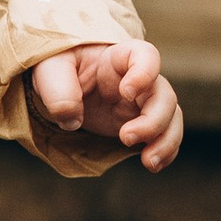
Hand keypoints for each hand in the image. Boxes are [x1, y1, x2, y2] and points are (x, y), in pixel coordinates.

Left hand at [32, 40, 182, 170]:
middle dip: (154, 120)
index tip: (126, 92)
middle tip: (126, 138)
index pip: (146, 56)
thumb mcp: (49, 70)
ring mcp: (141, 103)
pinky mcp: (140, 125)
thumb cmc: (57, 68)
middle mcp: (138, 79)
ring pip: (171, 118)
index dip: (144, 73)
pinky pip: (164, 136)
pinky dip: (165, 151)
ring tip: (149, 162)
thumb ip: (58, 90)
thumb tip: (72, 119)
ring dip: (166, 141)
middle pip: (164, 95)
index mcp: (117, 57)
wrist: (58, 86)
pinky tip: (152, 164)